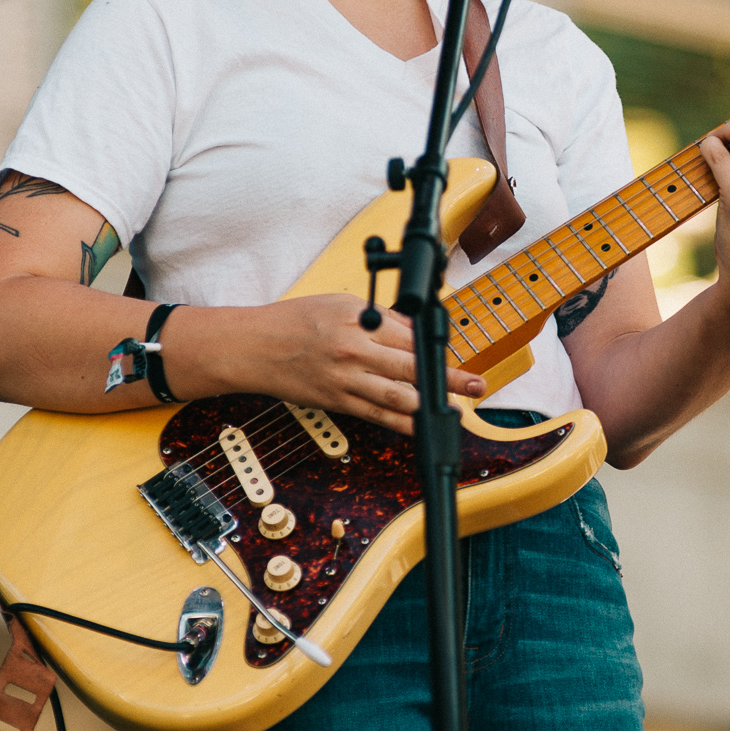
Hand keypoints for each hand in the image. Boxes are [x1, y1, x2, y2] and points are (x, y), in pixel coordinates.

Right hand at [172, 294, 486, 433]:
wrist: (253, 348)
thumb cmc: (296, 320)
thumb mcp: (341, 303)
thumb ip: (380, 319)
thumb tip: (415, 332)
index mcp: (358, 321)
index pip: (409, 336)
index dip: (437, 349)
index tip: (456, 355)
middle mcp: (354, 352)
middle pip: (411, 368)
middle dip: (448, 378)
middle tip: (476, 385)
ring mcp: (345, 381)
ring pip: (397, 398)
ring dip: (431, 406)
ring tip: (457, 411)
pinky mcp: (337, 402)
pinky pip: (376, 417)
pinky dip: (402, 424)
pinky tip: (422, 427)